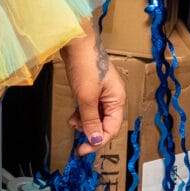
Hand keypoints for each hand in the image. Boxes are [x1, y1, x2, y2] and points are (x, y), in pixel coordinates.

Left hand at [58, 27, 126, 156]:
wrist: (76, 40)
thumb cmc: (85, 66)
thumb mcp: (87, 97)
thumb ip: (91, 120)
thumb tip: (96, 141)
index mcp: (117, 100)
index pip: (111, 129)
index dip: (98, 141)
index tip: (82, 150)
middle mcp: (113, 97)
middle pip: (104, 123)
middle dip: (90, 131)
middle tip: (76, 137)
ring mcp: (102, 92)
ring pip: (95, 116)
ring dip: (84, 122)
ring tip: (72, 122)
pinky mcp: (91, 87)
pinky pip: (89, 107)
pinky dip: (81, 113)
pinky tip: (73, 115)